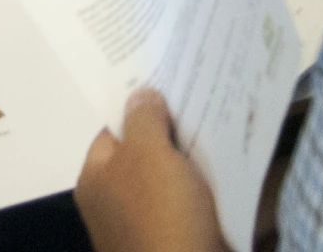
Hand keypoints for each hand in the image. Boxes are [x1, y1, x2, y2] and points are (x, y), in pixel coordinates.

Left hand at [75, 89, 225, 251]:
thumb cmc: (160, 214)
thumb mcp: (148, 154)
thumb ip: (144, 120)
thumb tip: (141, 94)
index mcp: (96, 181)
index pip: (112, 132)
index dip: (137, 109)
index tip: (167, 86)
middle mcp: (115, 205)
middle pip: (143, 156)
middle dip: (169, 134)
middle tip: (199, 103)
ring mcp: (146, 227)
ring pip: (171, 181)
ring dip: (192, 162)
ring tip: (219, 130)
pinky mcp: (176, 241)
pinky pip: (191, 206)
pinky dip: (207, 191)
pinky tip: (226, 174)